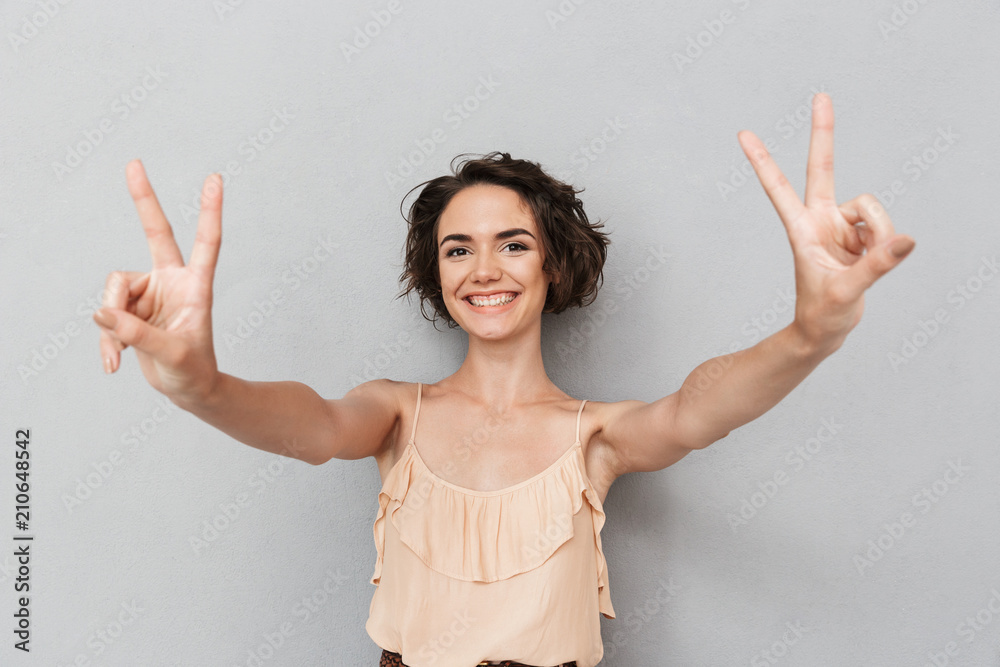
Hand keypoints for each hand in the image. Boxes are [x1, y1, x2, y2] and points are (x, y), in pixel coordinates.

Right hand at [94, 160, 223, 402]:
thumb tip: (101, 313)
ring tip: (123, 353)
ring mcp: (150, 292)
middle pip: (156, 233)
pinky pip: (106, 314)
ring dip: (113, 324)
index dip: (209, 211)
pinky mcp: (130, 307)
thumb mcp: (171, 355)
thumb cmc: (192, 371)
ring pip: (114, 289)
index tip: (215, 179)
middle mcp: (172, 281)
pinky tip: (114, 363)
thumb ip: (137, 334)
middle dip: (143, 199)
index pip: (206, 243)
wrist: (187, 389)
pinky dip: (107, 339)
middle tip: (134, 163)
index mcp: (197, 286)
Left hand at [737, 93, 915, 351]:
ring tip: (862, 264)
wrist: (826, 330)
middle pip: (824, 168)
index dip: (763, 160)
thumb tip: (906, 240)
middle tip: (820, 95)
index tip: (744, 133)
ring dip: (878, 234)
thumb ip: (877, 265)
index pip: (779, 188)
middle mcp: (820, 220)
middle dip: (824, 133)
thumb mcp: (846, 292)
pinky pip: (886, 227)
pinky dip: (886, 245)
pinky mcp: (862, 235)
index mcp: (801, 229)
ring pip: (872, 208)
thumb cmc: (822, 314)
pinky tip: (872, 263)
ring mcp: (842, 226)